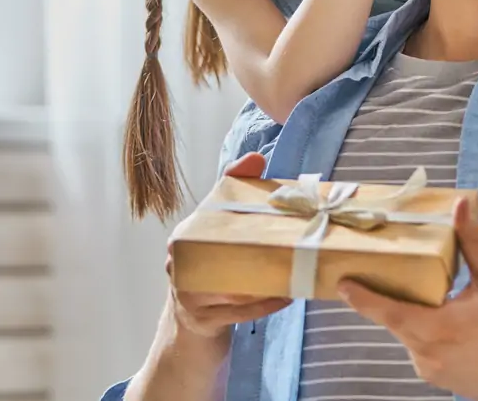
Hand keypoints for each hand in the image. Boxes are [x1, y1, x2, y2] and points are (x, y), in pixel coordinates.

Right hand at [166, 152, 290, 341]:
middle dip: (258, 249)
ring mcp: (189, 296)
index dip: (237, 208)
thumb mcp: (217, 230)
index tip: (270, 206)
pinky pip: (240, 312)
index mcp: (183, 238)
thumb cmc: (210, 265)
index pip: (209, 214)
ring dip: (267, 281)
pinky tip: (288, 296)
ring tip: (297, 270)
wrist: (192, 321)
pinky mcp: (204, 320)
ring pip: (234, 287)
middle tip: (292, 240)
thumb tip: (257, 157)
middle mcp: (180, 265)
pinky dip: (266, 305)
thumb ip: (233, 189)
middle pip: (223, 254)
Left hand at [339, 197, 477, 400]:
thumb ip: (473, 243)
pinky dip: (424, 331)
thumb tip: (460, 206)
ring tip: (431, 296)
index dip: (362, 298)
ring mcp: (430, 369)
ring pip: (408, 334)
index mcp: (437, 327)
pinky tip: (445, 320)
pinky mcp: (437, 378)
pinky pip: (420, 348)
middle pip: (395, 319)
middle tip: (381, 273)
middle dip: (388, 297)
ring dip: (411, 314)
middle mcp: (426, 353)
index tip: (341, 283)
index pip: (388, 311)